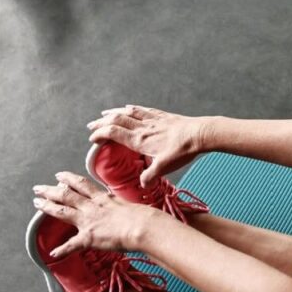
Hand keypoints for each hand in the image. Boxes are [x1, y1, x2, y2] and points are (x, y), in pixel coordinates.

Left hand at [33, 172, 157, 256]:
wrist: (141, 226)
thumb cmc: (141, 216)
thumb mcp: (126, 204)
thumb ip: (116, 204)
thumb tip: (116, 203)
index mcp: (102, 198)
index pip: (81, 184)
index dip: (68, 179)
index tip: (58, 176)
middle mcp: (92, 207)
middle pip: (66, 195)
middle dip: (50, 190)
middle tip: (38, 188)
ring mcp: (88, 221)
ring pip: (63, 211)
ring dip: (48, 207)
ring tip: (36, 203)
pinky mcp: (89, 238)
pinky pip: (72, 245)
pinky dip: (62, 250)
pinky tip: (52, 253)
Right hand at [88, 105, 204, 185]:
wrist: (199, 134)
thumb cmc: (182, 151)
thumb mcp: (164, 167)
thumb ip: (150, 176)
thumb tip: (142, 184)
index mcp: (139, 140)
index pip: (113, 133)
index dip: (100, 134)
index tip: (92, 138)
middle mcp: (143, 127)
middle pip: (116, 120)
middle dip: (101, 122)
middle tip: (91, 125)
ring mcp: (152, 120)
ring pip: (128, 112)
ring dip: (114, 112)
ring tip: (105, 113)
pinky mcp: (162, 116)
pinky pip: (142, 110)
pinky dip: (132, 108)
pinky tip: (129, 107)